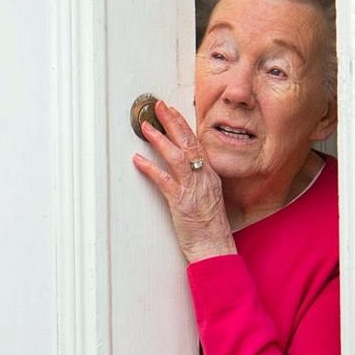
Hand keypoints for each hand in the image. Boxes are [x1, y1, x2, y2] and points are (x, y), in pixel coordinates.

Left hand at [131, 98, 234, 263]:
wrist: (216, 248)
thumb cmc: (210, 226)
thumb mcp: (207, 196)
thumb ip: (197, 179)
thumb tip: (185, 165)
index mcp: (210, 174)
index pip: (196, 142)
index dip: (182, 124)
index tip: (171, 110)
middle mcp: (204, 178)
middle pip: (188, 143)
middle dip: (172, 121)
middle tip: (158, 106)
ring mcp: (193, 189)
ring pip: (177, 157)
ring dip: (160, 140)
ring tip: (146, 127)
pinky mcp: (182, 203)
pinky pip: (165, 181)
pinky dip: (150, 168)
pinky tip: (138, 160)